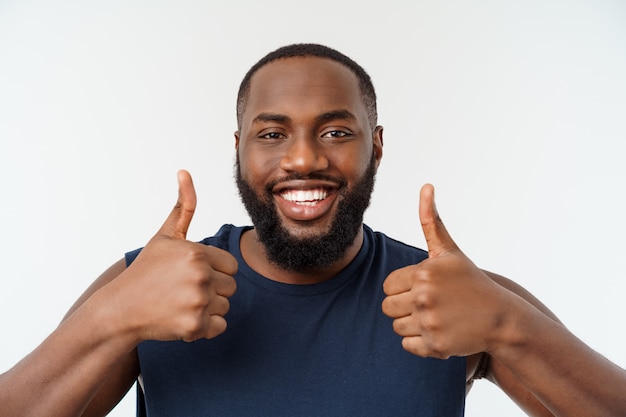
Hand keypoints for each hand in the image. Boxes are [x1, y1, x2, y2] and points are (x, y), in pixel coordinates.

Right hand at [106, 170, 237, 342]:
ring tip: (180, 304)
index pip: (231, 266)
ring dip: (208, 309)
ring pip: (225, 307)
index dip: (213, 271)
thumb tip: (185, 172)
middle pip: (231, 287)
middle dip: (212, 290)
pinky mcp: (195, 327)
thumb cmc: (145, 271)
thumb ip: (183, 207)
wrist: (119, 310)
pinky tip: (182, 319)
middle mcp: (200, 276)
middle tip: (182, 291)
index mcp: (197, 253)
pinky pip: (220, 327)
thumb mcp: (165, 237)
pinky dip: (205, 328)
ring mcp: (198, 303)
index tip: (189, 274)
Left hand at [381, 184, 510, 357]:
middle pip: (388, 308)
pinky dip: (420, 343)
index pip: (388, 286)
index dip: (403, 288)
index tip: (423, 288)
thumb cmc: (470, 281)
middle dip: (405, 307)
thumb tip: (426, 186)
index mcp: (423, 273)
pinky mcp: (435, 345)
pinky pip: (408, 346)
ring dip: (412, 325)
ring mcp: (429, 322)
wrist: (501, 317)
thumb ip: (430, 222)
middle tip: (429, 305)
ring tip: (436, 318)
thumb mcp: (449, 251)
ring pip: (397, 328)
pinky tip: (439, 332)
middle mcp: (424, 297)